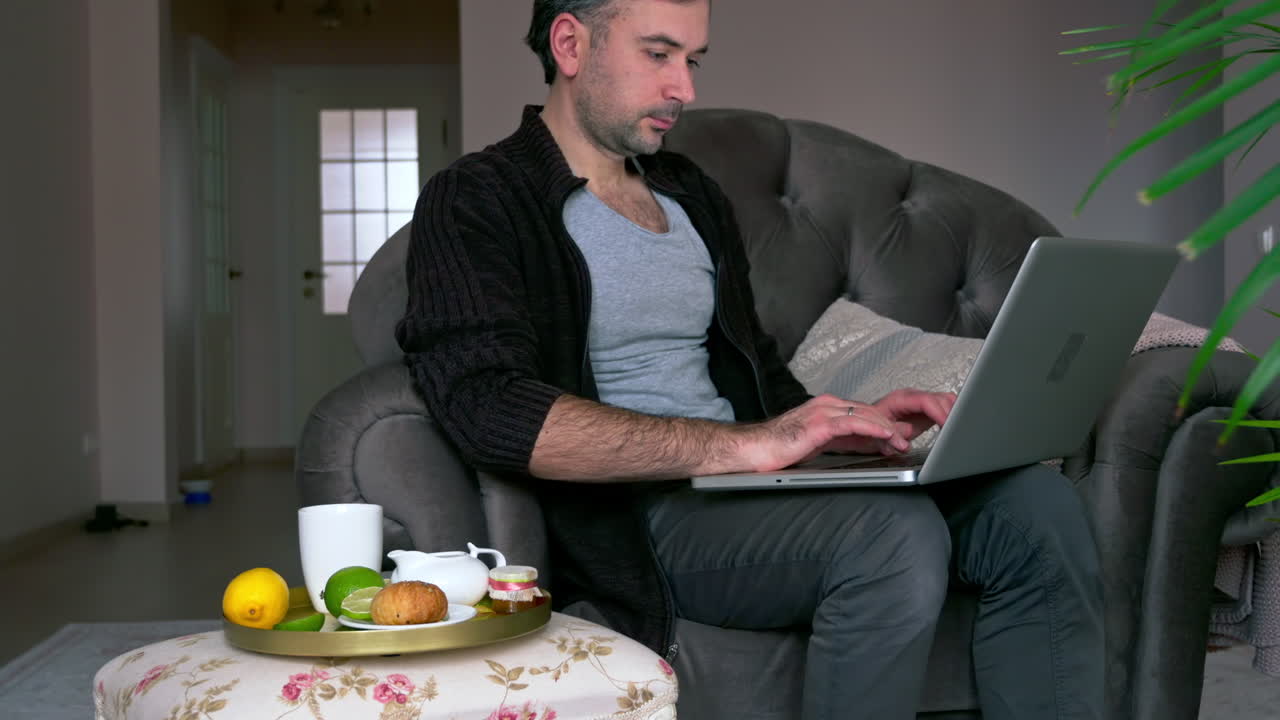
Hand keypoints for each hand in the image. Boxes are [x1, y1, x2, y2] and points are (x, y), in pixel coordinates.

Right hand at [739, 394, 911, 471]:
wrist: (755, 449)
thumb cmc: (781, 448)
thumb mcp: (821, 444)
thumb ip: (844, 441)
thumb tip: (869, 446)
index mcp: (827, 408)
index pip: (864, 412)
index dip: (884, 424)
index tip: (900, 436)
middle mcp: (827, 405)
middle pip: (869, 411)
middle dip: (891, 425)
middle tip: (908, 438)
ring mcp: (823, 412)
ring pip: (865, 415)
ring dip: (887, 429)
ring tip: (902, 441)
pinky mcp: (820, 424)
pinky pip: (854, 423)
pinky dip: (873, 429)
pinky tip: (886, 436)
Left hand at [870, 388, 956, 441]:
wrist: (868, 426)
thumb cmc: (871, 429)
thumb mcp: (878, 436)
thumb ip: (891, 438)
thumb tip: (904, 445)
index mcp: (899, 400)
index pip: (925, 401)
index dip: (939, 412)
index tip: (947, 426)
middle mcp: (911, 397)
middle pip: (939, 398)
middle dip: (950, 414)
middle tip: (954, 431)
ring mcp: (919, 401)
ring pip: (945, 399)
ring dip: (953, 413)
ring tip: (955, 429)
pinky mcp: (925, 408)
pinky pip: (944, 405)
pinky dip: (952, 414)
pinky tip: (952, 426)